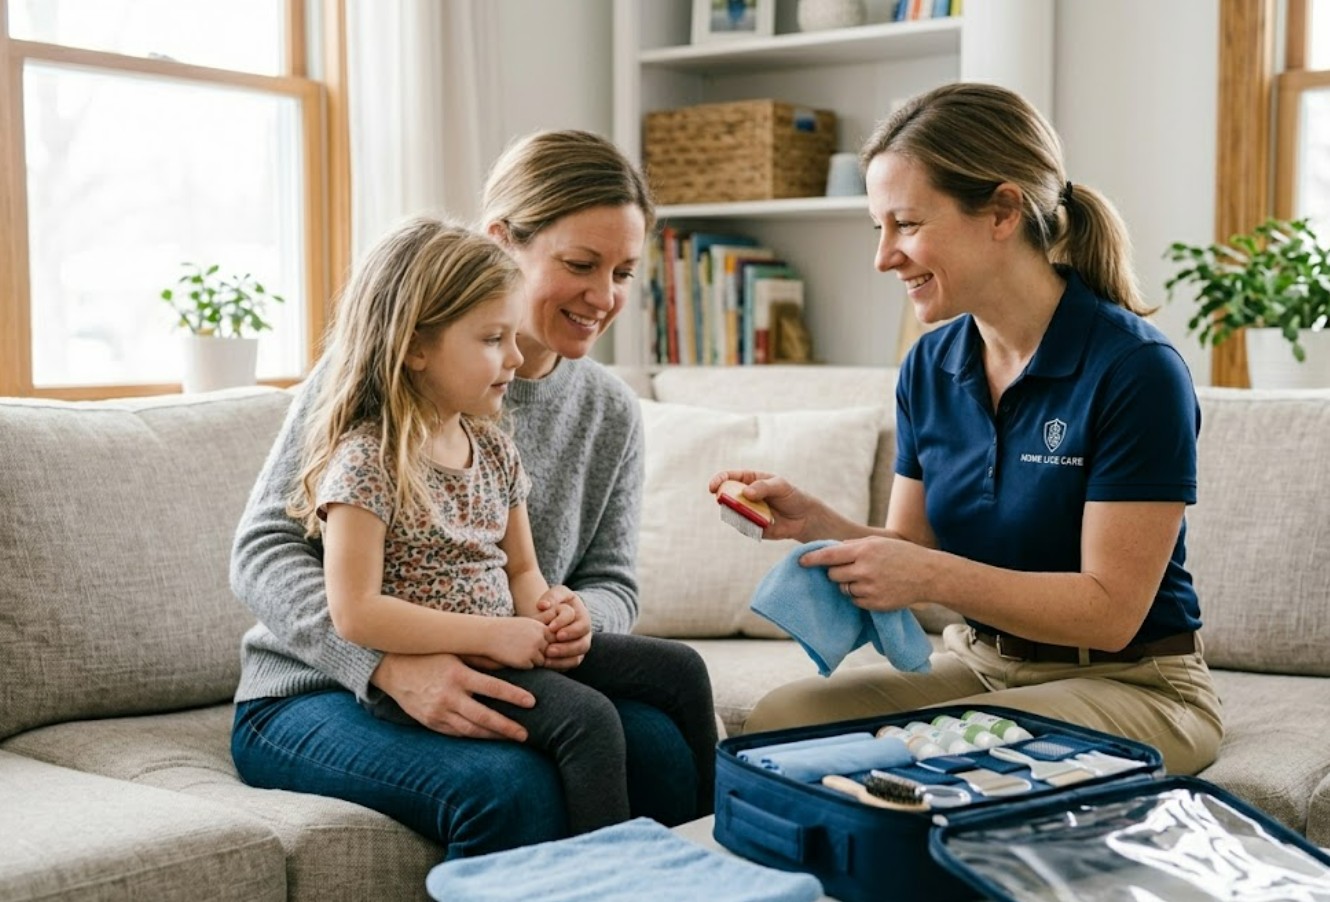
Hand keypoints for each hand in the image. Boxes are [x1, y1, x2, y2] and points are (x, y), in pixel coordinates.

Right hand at [371, 652, 534, 740]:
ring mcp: (438, 712)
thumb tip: (511, 661)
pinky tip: (487, 736)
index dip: (514, 696)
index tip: (532, 702)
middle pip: (484, 717)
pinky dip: (473, 736)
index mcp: (458, 675)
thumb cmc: (430, 655)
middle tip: (526, 734)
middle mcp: (448, 696)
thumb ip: (482, 658)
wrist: (394, 669)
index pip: (493, 688)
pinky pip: (456, 733)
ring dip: (492, 736)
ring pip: (470, 730)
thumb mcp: (456, 651)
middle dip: (507, 727)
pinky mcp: (431, 723)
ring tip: (511, 738)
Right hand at [487, 617, 553, 668]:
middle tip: (526, 650)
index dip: (547, 644)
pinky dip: (524, 664)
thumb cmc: (507, 629)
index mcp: (541, 628)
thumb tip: (555, 645)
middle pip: (550, 652)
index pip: (555, 640)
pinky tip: (513, 656)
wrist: (488, 635)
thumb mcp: (527, 625)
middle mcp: (540, 639)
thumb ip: (541, 633)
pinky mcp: (525, 661)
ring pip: (542, 661)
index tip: (537, 644)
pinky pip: (531, 666)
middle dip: (541, 653)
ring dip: (533, 660)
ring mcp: (533, 650)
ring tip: (518, 651)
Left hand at [534, 586, 590, 670]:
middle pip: (583, 645)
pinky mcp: (571, 657)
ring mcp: (579, 647)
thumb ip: (552, 596)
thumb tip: (543, 606)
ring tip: (546, 657)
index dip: (568, 628)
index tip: (551, 628)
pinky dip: (559, 666)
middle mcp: (585, 635)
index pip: (582, 625)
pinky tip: (545, 663)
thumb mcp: (556, 594)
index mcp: (584, 618)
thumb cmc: (556, 602)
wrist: (552, 615)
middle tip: (549, 649)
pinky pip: (569, 665)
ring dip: (562, 659)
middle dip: (566, 648)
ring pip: (578, 657)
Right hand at [707, 469, 833, 542]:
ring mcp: (745, 511)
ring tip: (757, 514)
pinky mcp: (750, 526)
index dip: (718, 480)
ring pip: (731, 513)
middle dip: (723, 499)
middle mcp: (743, 496)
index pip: (728, 477)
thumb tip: (745, 492)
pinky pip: (742, 527)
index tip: (713, 487)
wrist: (803, 518)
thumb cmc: (791, 496)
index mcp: (748, 480)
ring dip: (737, 514)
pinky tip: (765, 523)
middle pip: (725, 496)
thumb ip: (763, 487)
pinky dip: (748, 526)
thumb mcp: (781, 486)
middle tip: (728, 503)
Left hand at [799, 536, 933, 611]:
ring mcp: (870, 588)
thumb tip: (829, 551)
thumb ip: (853, 546)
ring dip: (849, 584)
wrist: (927, 574)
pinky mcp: (875, 603)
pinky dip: (859, 596)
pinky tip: (874, 588)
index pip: (829, 556)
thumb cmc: (901, 554)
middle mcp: (864, 569)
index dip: (812, 559)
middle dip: (836, 572)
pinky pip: (855, 601)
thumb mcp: (877, 542)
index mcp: (864, 550)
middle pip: (833, 575)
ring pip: (843, 589)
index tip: (801, 561)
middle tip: (851, 569)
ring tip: (867, 578)